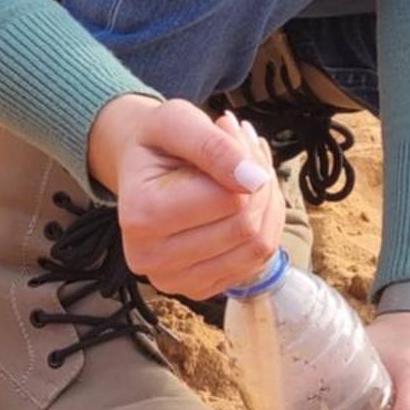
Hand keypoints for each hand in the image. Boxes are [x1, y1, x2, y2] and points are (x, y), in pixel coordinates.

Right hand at [87, 94, 283, 298]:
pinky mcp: (197, 288)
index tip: (232, 130)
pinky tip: (246, 198)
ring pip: (258, 247)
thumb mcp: (176, 121)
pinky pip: (256, 262)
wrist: (141, 165)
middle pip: (246, 226)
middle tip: (245, 148)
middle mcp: (150, 258)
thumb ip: (214, 147)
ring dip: (268, 202)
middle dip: (261, 180)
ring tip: (247, 171)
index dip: (247, 160)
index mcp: (141, 215)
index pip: (230, 200)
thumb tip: (255, 179)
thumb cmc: (156, 141)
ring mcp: (173, 280)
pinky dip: (264, 225)